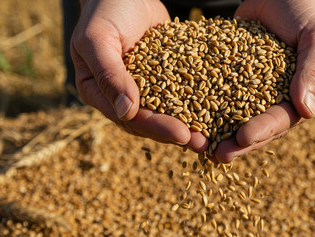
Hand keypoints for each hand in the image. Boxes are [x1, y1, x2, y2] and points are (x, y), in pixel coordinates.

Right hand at [71, 0, 208, 149]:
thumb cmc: (104, 9)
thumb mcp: (98, 39)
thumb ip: (109, 74)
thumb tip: (126, 112)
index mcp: (98, 92)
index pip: (129, 118)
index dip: (156, 127)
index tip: (181, 134)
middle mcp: (119, 95)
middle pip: (150, 121)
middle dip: (177, 133)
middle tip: (204, 144)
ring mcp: (142, 87)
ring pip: (166, 112)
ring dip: (189, 124)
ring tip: (214, 136)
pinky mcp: (162, 76)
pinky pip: (178, 92)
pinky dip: (195, 102)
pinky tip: (216, 110)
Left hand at [211, 0, 314, 161]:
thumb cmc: (305, 10)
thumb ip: (314, 70)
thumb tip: (307, 112)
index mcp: (306, 94)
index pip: (284, 118)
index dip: (264, 130)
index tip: (243, 137)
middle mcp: (281, 98)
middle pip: (259, 126)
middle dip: (239, 142)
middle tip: (218, 155)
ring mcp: (257, 90)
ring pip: (238, 117)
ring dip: (221, 133)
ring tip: (201, 146)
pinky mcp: (236, 79)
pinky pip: (222, 95)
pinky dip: (208, 108)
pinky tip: (191, 118)